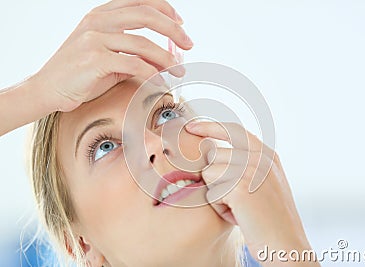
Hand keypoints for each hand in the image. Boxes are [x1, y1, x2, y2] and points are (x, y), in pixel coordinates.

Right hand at [30, 0, 192, 111]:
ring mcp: (94, 38)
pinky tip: (160, 81)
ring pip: (143, 43)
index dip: (165, 10)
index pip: (140, 2)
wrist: (47, 89)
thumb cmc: (79, 74)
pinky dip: (152, 73)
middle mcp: (98, 21)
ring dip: (167, 58)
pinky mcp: (94, 59)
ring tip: (179, 71)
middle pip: (146, 15)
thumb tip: (165, 58)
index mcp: (101, 14)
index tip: (181, 23)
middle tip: (189, 44)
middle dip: (173, 29)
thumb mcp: (108, 56)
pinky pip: (133, 64)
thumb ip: (133, 52)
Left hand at [185, 121, 316, 264]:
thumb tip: (213, 153)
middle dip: (216, 178)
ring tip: (239, 207)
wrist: (286, 244)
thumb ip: (246, 164)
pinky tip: (238, 215)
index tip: (192, 126)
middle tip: (236, 198)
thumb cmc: (271, 218)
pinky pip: (211, 191)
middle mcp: (260, 158)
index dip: (210, 126)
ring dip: (217, 194)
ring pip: (209, 173)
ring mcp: (251, 170)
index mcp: (267, 154)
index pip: (233, 129)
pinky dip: (220, 207)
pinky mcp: (240, 187)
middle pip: (213, 155)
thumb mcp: (265, 182)